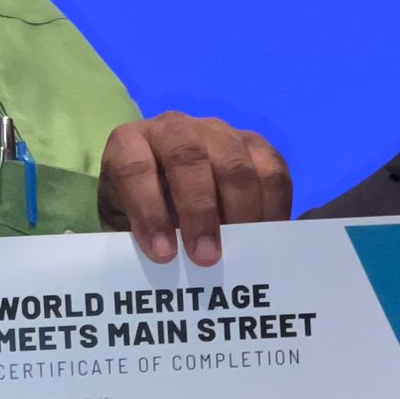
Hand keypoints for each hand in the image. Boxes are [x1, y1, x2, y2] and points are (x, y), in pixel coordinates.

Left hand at [99, 112, 291, 265]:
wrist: (170, 189)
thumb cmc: (143, 214)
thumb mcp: (127, 228)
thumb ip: (139, 243)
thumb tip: (164, 270)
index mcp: (128, 144)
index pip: (134, 168)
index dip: (149, 210)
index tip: (163, 254)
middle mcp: (172, 128)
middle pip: (188, 157)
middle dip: (199, 210)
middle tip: (206, 257)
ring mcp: (215, 131)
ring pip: (234, 161)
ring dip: (240, 211)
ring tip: (242, 251)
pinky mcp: (253, 143)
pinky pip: (272, 168)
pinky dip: (272, 205)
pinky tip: (267, 236)